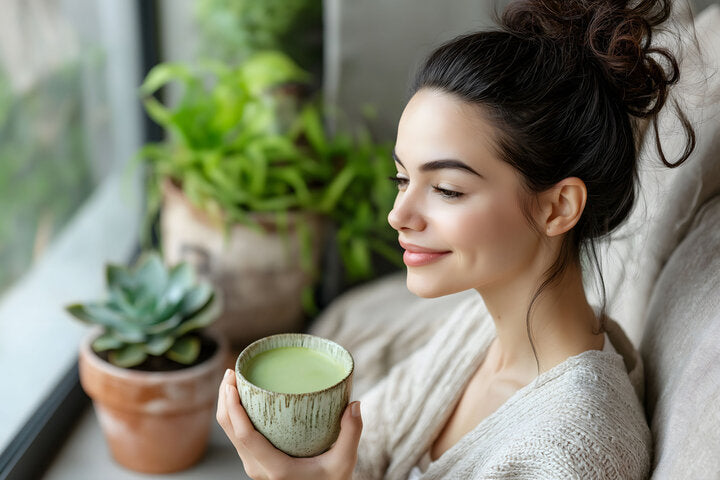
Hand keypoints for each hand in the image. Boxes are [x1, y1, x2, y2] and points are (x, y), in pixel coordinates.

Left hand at [216, 369, 362, 479]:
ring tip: (234, 378)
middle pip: (230, 431)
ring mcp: (255, 467)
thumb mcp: (344, 463)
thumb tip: (355, 404)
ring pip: (230, 433)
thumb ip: (351, 434)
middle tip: (232, 371)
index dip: (234, 408)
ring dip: (227, 405)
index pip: (245, 436)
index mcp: (276, 469)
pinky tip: (243, 397)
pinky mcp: (257, 463)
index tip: (233, 383)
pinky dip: (235, 415)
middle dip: (226, 399)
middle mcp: (259, 469)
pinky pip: (238, 436)